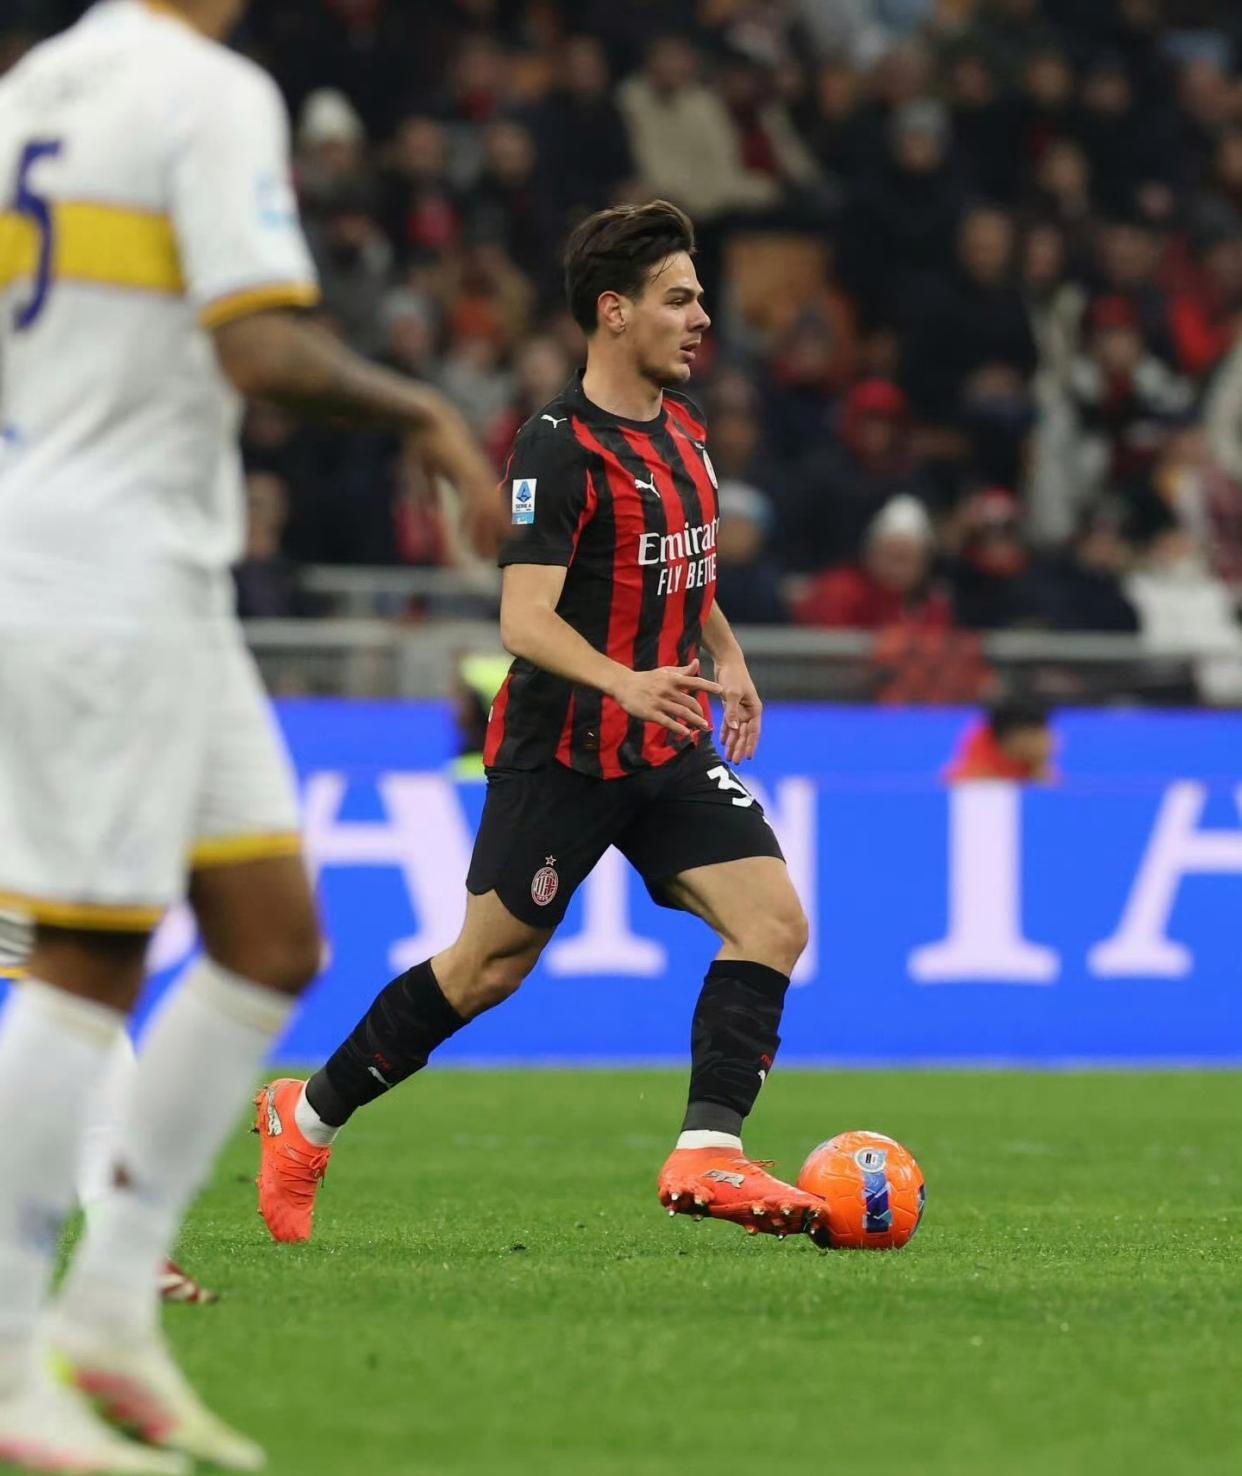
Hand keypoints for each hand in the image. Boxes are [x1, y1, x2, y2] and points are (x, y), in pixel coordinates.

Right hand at [410, 404, 505, 558]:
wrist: (424, 417)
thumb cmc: (423, 441)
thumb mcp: (426, 472)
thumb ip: (430, 492)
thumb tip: (431, 510)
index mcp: (473, 476)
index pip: (489, 507)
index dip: (492, 527)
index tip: (488, 547)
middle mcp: (478, 476)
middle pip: (494, 513)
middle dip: (493, 537)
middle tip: (491, 559)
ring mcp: (475, 473)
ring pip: (488, 511)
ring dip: (485, 535)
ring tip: (485, 556)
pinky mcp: (467, 471)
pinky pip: (475, 500)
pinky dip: (474, 520)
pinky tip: (472, 535)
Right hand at [611, 659, 722, 739]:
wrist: (624, 685)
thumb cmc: (647, 679)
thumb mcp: (665, 672)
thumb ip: (683, 670)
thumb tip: (697, 663)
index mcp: (672, 679)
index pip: (694, 682)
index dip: (708, 686)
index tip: (721, 691)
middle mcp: (668, 690)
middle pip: (690, 702)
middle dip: (701, 713)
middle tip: (706, 721)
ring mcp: (659, 702)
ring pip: (682, 713)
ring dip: (695, 721)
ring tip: (703, 728)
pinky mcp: (651, 713)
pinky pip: (668, 722)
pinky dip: (679, 728)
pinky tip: (687, 733)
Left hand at [714, 653, 762, 761]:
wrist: (727, 661)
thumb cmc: (732, 675)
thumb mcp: (732, 693)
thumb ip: (732, 712)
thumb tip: (736, 729)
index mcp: (754, 709)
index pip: (754, 732)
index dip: (751, 745)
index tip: (748, 758)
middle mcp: (749, 711)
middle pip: (745, 734)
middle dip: (740, 748)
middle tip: (735, 762)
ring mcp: (740, 709)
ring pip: (737, 731)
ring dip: (733, 743)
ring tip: (728, 756)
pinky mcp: (731, 706)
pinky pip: (729, 723)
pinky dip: (726, 732)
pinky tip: (723, 742)